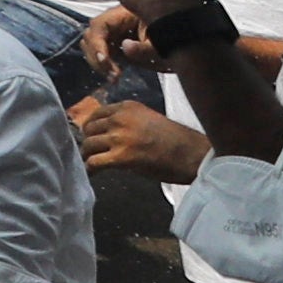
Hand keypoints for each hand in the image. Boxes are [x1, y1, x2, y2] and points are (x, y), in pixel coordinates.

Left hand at [78, 94, 214, 186]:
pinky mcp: (122, 156)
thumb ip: (127, 123)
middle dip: (89, 142)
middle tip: (92, 153)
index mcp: (128, 107)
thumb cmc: (177, 141)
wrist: (194, 154)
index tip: (92, 137)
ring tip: (92, 165)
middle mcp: (120, 118)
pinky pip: (94, 162)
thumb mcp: (148, 121)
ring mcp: (120, 136)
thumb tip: (107, 135)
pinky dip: (90, 170)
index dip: (92, 128)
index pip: (97, 113)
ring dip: (88, 156)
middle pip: (89, 129)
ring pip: (89, 145)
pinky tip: (92, 175)